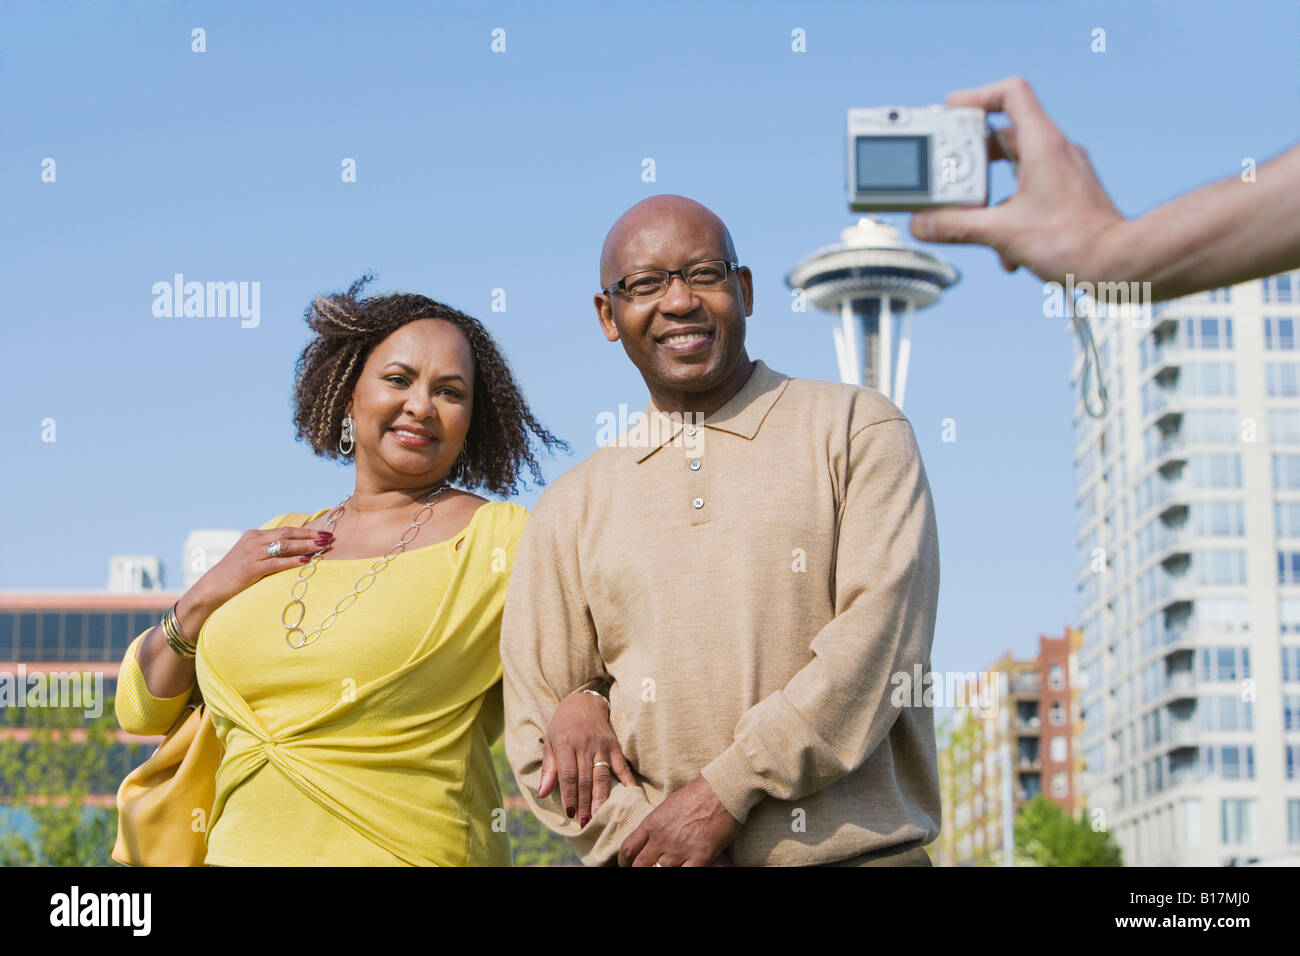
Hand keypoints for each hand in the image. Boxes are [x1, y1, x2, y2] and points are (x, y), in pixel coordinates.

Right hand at [184, 525, 335, 629]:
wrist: (212, 588)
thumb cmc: (233, 575)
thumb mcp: (250, 557)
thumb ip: (267, 551)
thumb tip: (292, 551)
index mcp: (254, 535)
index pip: (285, 530)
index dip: (306, 531)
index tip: (323, 532)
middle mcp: (254, 540)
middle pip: (288, 534)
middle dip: (311, 535)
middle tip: (330, 536)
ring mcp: (252, 553)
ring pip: (285, 546)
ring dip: (306, 545)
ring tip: (323, 546)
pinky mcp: (251, 568)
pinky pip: (277, 562)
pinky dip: (293, 560)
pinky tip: (307, 560)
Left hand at [539, 690, 636, 826]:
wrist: (584, 702)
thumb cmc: (563, 725)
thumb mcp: (550, 741)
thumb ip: (549, 767)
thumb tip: (543, 793)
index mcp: (565, 743)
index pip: (568, 775)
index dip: (569, 796)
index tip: (569, 813)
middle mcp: (584, 745)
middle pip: (585, 779)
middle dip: (584, 803)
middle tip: (584, 822)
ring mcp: (601, 745)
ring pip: (602, 775)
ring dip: (600, 798)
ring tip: (599, 815)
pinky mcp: (614, 745)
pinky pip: (621, 765)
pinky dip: (626, 780)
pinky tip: (629, 793)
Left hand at [618, 775, 740, 866]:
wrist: (722, 789)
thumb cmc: (698, 793)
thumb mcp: (668, 805)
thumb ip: (657, 824)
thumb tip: (651, 837)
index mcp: (652, 823)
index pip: (628, 849)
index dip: (624, 861)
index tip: (628, 865)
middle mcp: (662, 838)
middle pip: (640, 865)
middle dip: (639, 870)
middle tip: (645, 869)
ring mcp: (680, 849)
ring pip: (661, 872)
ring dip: (663, 870)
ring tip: (668, 867)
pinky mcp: (700, 857)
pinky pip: (684, 874)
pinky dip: (682, 873)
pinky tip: (685, 869)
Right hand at [909, 76, 1126, 284]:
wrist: (1120, 266)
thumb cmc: (1076, 243)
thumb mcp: (1002, 233)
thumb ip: (957, 226)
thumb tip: (922, 223)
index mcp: (1043, 145)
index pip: (1011, 94)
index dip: (977, 97)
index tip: (951, 113)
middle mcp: (1055, 153)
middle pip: (1004, 134)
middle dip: (971, 156)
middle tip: (947, 173)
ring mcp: (1063, 174)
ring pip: (1014, 167)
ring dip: (987, 189)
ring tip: (969, 212)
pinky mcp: (1066, 198)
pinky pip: (1028, 193)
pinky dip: (1007, 212)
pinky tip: (1002, 246)